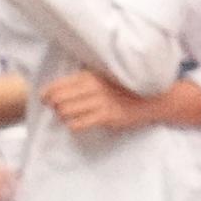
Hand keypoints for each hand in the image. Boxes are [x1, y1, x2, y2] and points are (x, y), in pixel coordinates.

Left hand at [39, 71, 159, 134]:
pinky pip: (77, 124)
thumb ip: (84, 79)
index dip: (46, 95)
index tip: (47, 100)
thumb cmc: (126, 87)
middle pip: (57, 100)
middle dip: (55, 107)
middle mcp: (93, 87)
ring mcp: (100, 102)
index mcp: (90, 75)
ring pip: (65, 113)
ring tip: (72, 116)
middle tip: (61, 109)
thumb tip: (56, 88)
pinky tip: (80, 122)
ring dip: (64, 117)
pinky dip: (73, 125)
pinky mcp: (107, 116)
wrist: (153, 98)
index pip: (56, 86)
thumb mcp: (105, 76)